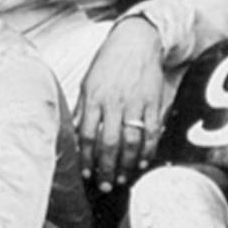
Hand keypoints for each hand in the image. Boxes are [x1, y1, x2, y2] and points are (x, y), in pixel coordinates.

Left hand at [73, 17, 167, 188]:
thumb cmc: (108, 62)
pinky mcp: (153, 102)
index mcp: (94, 97)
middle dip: (106, 168)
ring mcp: (135, 103)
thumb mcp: (88, 82)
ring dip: (127, 165)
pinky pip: (152, 132)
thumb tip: (74, 135)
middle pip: (109, 143)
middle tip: (105, 185)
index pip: (88, 135)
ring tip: (122, 178)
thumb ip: (82, 109)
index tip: (86, 174)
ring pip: (132, 141)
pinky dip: (148, 150)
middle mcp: (114, 102)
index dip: (87, 158)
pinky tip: (143, 163)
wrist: (136, 41)